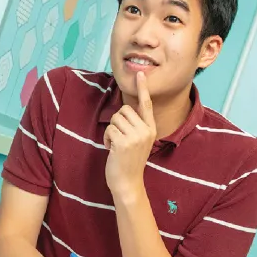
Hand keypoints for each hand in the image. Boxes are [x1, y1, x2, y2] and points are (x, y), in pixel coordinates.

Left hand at [104, 72, 155, 195]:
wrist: (128, 183)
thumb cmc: (129, 162)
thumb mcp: (139, 142)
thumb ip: (136, 126)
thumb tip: (125, 110)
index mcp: (151, 129)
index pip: (146, 104)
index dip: (143, 88)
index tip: (140, 74)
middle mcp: (146, 131)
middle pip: (125, 109)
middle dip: (117, 121)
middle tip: (119, 138)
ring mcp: (136, 137)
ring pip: (115, 118)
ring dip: (111, 131)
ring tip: (115, 144)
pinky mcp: (124, 142)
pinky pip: (109, 129)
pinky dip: (106, 139)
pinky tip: (111, 149)